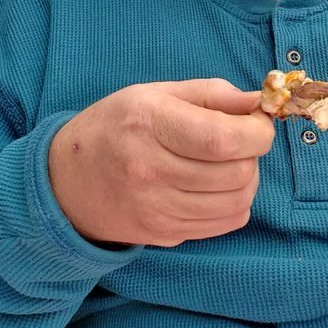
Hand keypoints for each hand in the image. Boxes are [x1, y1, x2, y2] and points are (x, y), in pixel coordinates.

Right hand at [48, 80, 273, 245]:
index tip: (259, 123)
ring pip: (237, 201)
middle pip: (236, 173)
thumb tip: (261, 102)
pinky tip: (216, 186)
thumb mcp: (157, 93)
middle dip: (253, 154)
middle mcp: (149, 171)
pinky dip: (234, 203)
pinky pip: (225, 223)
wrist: (66, 181)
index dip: (257, 133)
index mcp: (148, 124)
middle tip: (239, 140)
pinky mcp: (164, 235)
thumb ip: (212, 94)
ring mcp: (156, 209)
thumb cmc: (117, 126)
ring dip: (246, 180)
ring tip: (227, 163)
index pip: (222, 140)